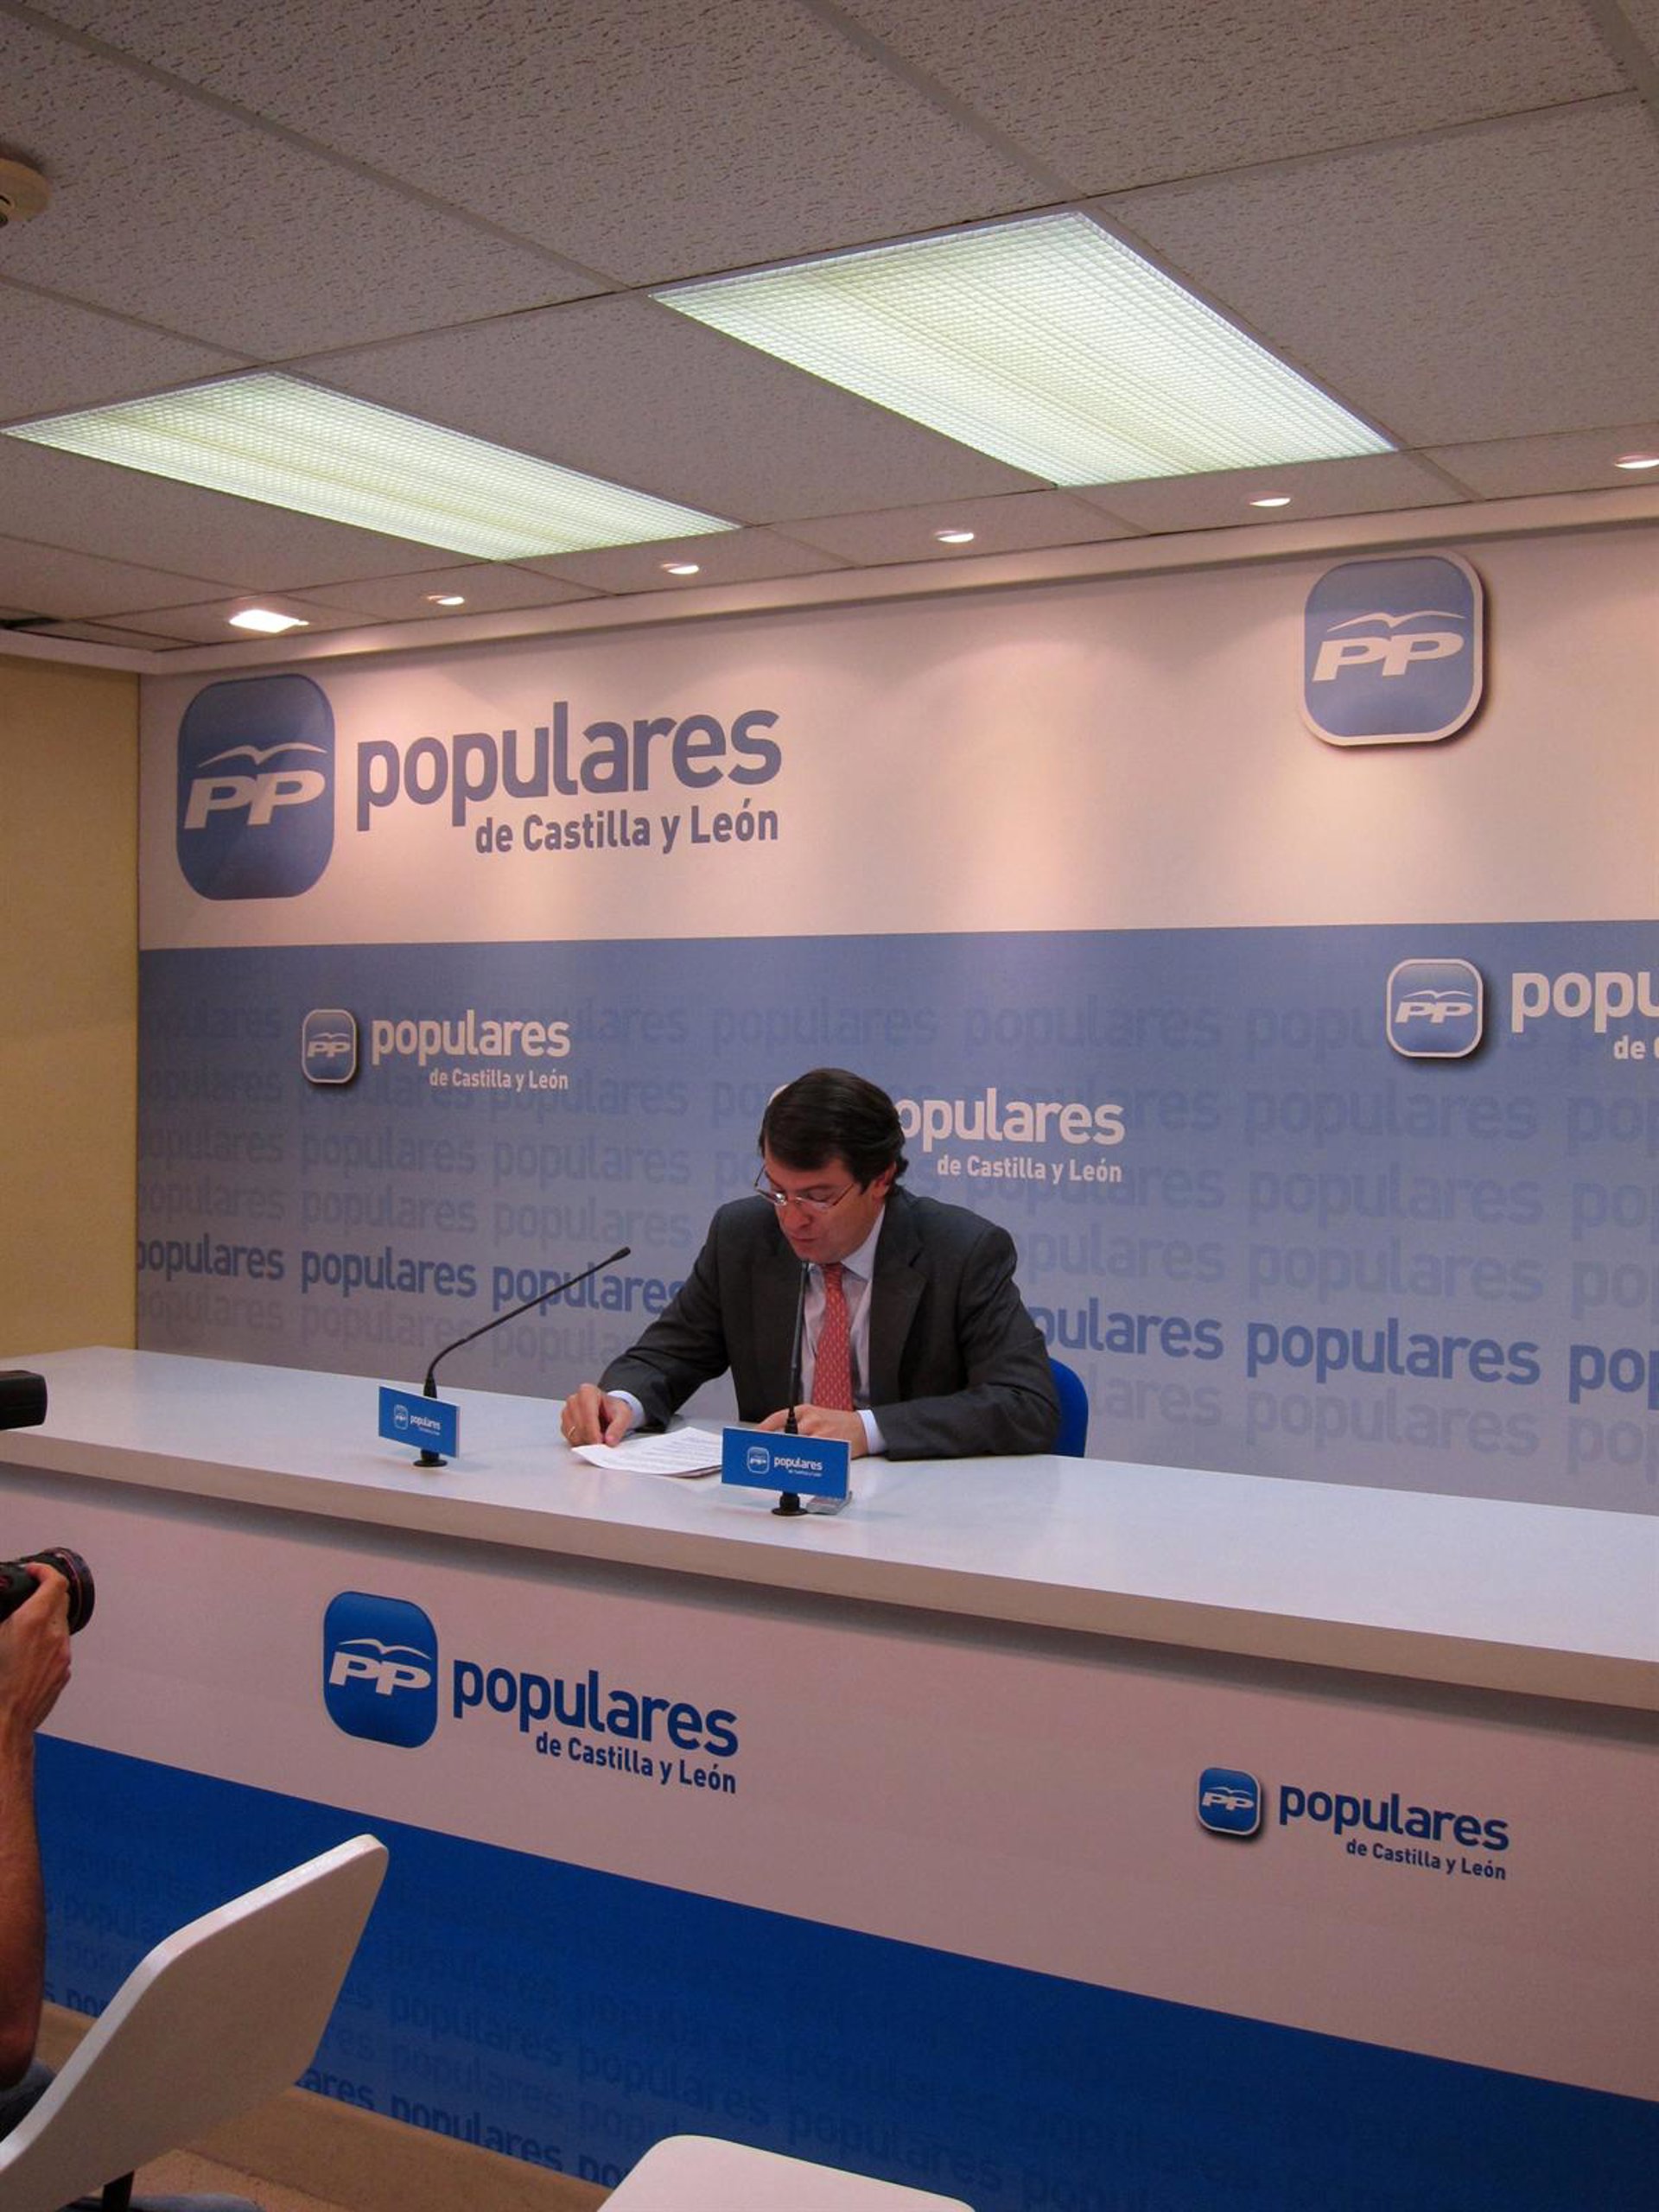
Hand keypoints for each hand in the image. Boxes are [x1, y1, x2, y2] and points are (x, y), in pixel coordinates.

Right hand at [0, 1566, 70, 1742]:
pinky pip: (60, 1646)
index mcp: (32, 1623)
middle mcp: (53, 1635)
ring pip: (61, 1623)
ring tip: (22, 1627)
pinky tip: (27, 1652)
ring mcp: (62, 1654)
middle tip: (27, 1594)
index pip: (54, 1582)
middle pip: (61, 1599)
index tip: (32, 1571)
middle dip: (45, 1591)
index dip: (44, 1571)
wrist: (4, 1725)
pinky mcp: (63, 1672)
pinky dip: (48, 1640)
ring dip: (46, 1617)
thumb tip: (5, 1611)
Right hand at [560, 1385, 636, 1448]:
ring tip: (599, 1438)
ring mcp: (567, 1412)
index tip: (601, 1442)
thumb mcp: (623, 1415)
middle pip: (580, 1426)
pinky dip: (581, 1443)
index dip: (594, 1432)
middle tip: (603, 1443)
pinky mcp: (564, 1425)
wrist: (608, 1411)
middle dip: (592, 1438)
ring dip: (587, 1442)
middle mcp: (574, 1400)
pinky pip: (570, 1439)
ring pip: (574, 1434)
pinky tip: (591, 1439)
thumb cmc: (613, 1409)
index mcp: (587, 1392)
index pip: (588, 1415)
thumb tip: (610, 1440)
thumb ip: (618, 1427)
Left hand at [757, 1405, 867, 1456]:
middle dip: (775, 1447)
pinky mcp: (830, 1447)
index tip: (755, 1437)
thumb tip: (776, 1440)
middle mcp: (812, 1420)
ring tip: (778, 1467)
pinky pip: (813, 1458)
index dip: (764, 1428)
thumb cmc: (836, 1423)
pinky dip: (805, 1465)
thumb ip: (797, 1425)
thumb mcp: (815, 1416)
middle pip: (786, 1436)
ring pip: (798, 1449)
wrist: (862, 1428)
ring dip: (788, 1458)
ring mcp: (821, 1434)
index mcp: (806, 1410)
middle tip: (763, 1455)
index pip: (779, 1417)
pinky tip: (799, 1471)